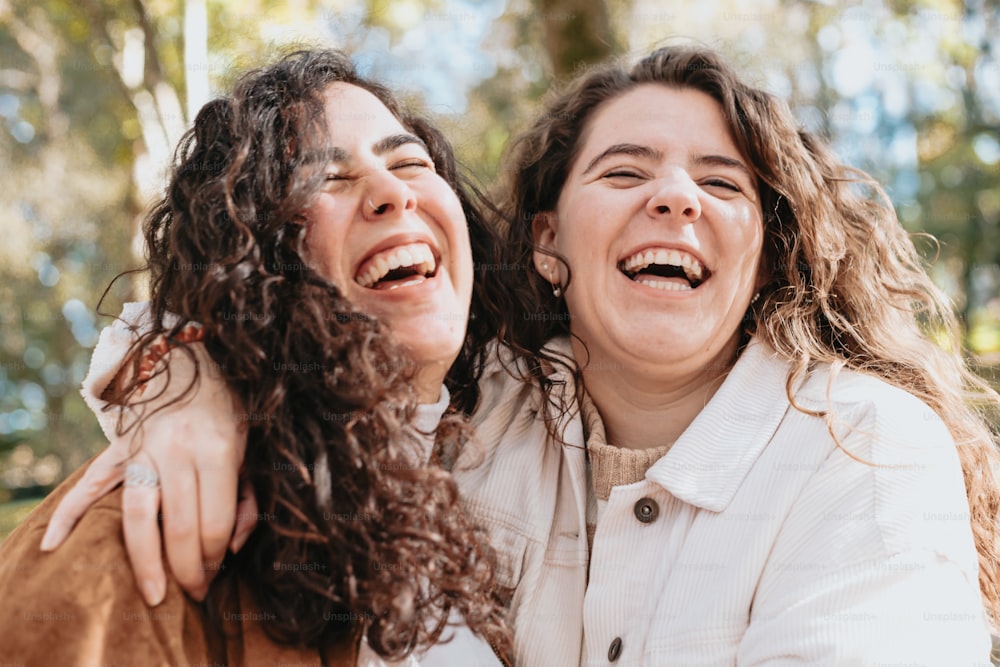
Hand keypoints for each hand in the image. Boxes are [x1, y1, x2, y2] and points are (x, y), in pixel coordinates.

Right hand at [40, 342, 252, 604]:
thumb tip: (231, 547)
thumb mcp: (247, 445)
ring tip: (153, 593)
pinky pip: (89, 485)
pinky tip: (53, 546)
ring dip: (145, 561)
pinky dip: (67, 515)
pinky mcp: (116, 449)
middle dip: (188, 569)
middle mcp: (178, 451)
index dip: (216, 556)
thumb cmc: (222, 409)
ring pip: (138, 514)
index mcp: (217, 449)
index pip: (215, 520)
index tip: (216, 575)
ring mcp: (142, 450)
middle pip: (180, 526)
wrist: (184, 359)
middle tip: (194, 594)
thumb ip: (245, 498)